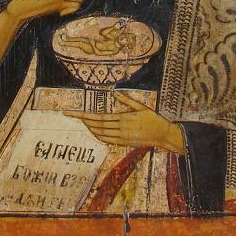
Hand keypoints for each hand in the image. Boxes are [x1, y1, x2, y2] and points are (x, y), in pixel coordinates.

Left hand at [65, 92, 185, 153]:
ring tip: (83, 122)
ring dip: (91, 128)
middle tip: (73, 115)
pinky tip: (95, 131)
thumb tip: (115, 93)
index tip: (73, 113)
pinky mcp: (124, 143)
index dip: (85, 115)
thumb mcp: (141, 106)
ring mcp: (122, 137)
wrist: (162, 134)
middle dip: (84, 121)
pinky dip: (99, 136)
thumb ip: (127, 100)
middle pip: (98, 125)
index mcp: (123, 118)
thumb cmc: (153, 118)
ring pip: (101, 134)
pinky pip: (108, 140)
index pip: (99, 117)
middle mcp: (121, 128)